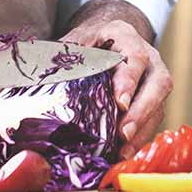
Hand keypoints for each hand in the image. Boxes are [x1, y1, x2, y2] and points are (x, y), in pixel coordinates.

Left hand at [62, 0, 167, 156]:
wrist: (108, 38)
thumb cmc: (88, 43)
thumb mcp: (74, 42)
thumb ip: (60, 58)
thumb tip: (32, 80)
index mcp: (126, 37)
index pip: (134, 57)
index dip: (129, 80)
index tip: (120, 102)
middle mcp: (149, 58)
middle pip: (158, 84)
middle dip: (142, 110)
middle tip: (123, 133)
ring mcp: (155, 80)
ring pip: (159, 105)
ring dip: (142, 130)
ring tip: (123, 151)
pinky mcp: (155, 100)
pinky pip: (154, 120)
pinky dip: (140, 138)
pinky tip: (124, 153)